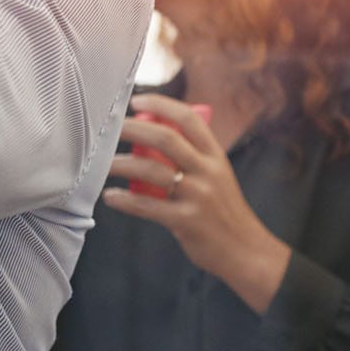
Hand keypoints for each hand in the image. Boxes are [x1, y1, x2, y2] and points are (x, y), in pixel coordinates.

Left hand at [103, 94, 290, 314]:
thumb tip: (156, 138)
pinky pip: (147, 206)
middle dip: (133, 129)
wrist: (245, 250)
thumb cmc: (223, 211)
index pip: (189, 119)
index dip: (162, 105)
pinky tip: (110, 196)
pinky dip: (125, 199)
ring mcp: (197, 196)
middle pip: (165, 138)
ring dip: (121, 164)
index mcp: (216, 156)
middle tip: (111, 129)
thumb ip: (194, 158)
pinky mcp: (186, 221)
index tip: (137, 100)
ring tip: (104, 165)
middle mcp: (208, 171)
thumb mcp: (218, 177)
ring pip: (152, 170)